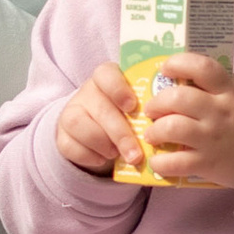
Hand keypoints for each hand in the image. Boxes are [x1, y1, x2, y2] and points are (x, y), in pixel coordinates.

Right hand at [57, 63, 150, 177]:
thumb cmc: (127, 117)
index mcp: (109, 79)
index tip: (132, 106)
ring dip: (102, 143)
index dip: (118, 89)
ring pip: (79, 123)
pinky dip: (87, 155)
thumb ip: (150, 109)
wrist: (100, 134)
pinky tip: (103, 160)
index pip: (106, 74)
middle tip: (136, 154)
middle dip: (120, 133)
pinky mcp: (62, 134)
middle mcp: (88, 92)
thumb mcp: (139, 108)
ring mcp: (72, 112)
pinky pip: (68, 145)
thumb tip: (171, 122)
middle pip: (100, 107)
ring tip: (118, 155)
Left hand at [129, 49, 233, 191]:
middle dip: (157, 102)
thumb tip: (190, 76)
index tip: (166, 68)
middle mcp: (219, 112)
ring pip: (172, 129)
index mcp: (228, 90)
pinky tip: (158, 160)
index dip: (178, 63)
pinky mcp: (209, 164)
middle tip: (152, 109)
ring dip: (154, 131)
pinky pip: (177, 163)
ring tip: (152, 134)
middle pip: (178, 98)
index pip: (201, 67)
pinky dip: (161, 163)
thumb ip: (222, 82)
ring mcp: (212, 139)